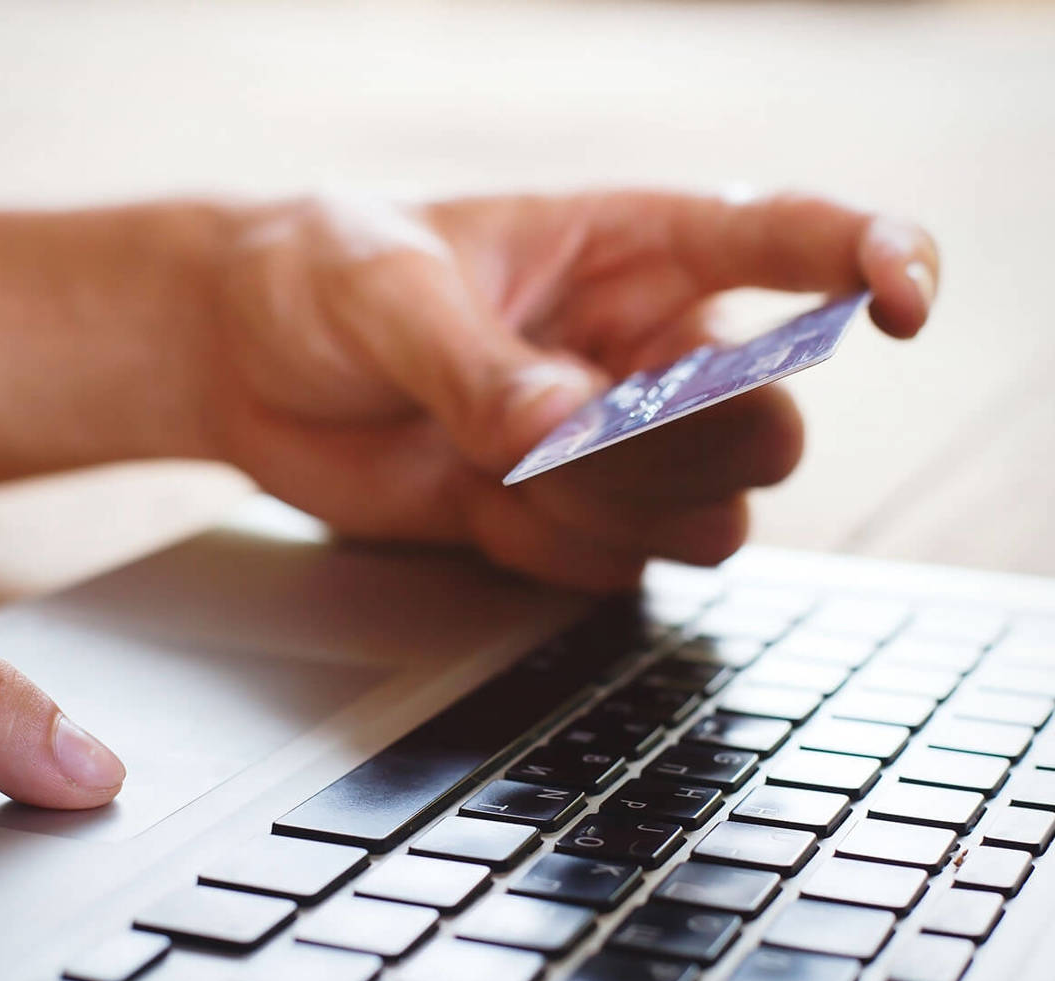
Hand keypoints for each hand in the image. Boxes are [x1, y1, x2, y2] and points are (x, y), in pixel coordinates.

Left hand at [207, 190, 937, 590]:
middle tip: (583, 432)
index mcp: (630, 249)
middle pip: (761, 430)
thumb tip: (565, 432)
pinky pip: (617, 567)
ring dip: (614, 511)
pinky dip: (554, 552)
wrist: (249, 365)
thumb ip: (481, 363)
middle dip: (688, 448)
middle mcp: (645, 354)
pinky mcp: (568, 520)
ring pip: (704, 517)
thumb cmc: (318, 281)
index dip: (871, 261)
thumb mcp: (384, 291)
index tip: (904, 299)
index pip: (790, 241)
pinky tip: (480, 501)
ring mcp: (613, 450)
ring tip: (501, 464)